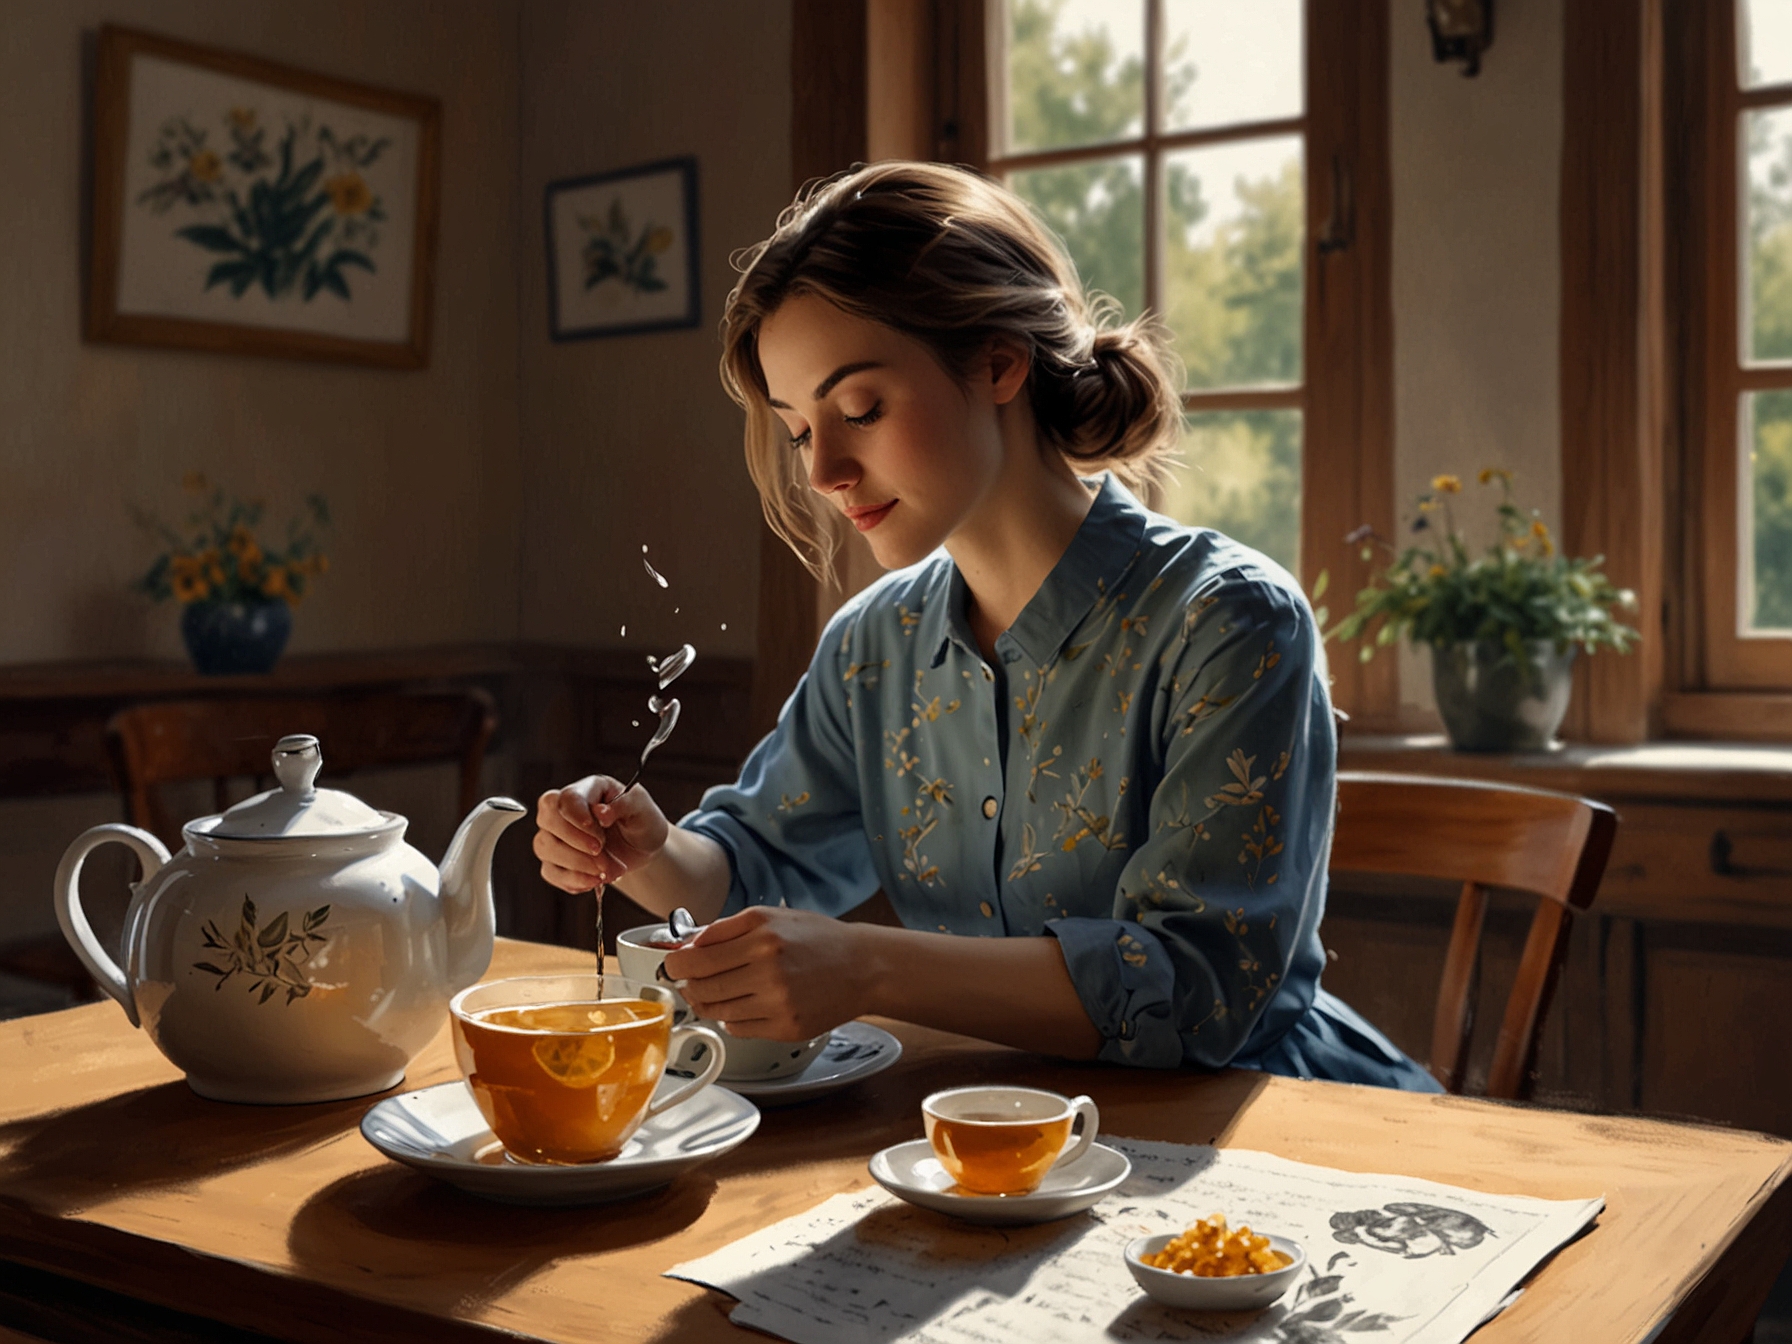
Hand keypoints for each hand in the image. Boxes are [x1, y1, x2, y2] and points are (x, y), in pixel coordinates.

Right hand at [532, 775, 669, 893]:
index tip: (599, 833)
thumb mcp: (643, 808)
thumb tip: (601, 812)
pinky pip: (551, 872)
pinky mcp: (555, 860)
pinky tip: (596, 880)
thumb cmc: (641, 821)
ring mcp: (556, 835)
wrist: (642, 848)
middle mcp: (565, 810)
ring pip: (545, 847)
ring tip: (608, 870)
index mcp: (588, 789)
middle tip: (602, 851)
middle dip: (576, 842)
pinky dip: (574, 880)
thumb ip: (625, 804)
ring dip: (578, 864)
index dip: (578, 816)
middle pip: (547, 819)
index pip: (567, 798)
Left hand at [665, 907, 865, 1040]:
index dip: (676, 964)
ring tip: (716, 992)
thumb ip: (725, 930)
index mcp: (761, 938)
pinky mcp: (785, 1028)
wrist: (862, 967)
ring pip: (716, 1011)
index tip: (674, 964)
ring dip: (707, 1003)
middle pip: (701, 988)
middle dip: (689, 985)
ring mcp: (777, 1004)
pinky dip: (732, 1018)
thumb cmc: (817, 939)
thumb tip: (687, 947)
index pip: (696, 959)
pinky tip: (745, 1003)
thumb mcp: (771, 918)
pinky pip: (738, 1028)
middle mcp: (768, 972)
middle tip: (690, 980)